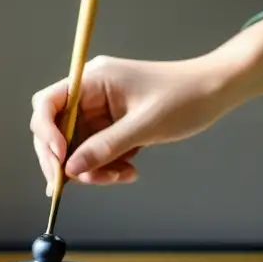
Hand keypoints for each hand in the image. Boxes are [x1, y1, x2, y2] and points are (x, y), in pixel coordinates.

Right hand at [28, 16, 262, 193]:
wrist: (216, 91)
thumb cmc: (185, 97)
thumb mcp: (145, 125)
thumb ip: (105, 147)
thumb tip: (70, 169)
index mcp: (93, 79)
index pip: (48, 104)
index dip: (46, 134)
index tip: (60, 160)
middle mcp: (90, 93)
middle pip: (56, 131)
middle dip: (67, 160)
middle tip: (81, 182)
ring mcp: (100, 111)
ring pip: (76, 148)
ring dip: (92, 168)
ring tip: (121, 176)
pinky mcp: (112, 126)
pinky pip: (96, 152)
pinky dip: (107, 166)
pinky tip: (128, 171)